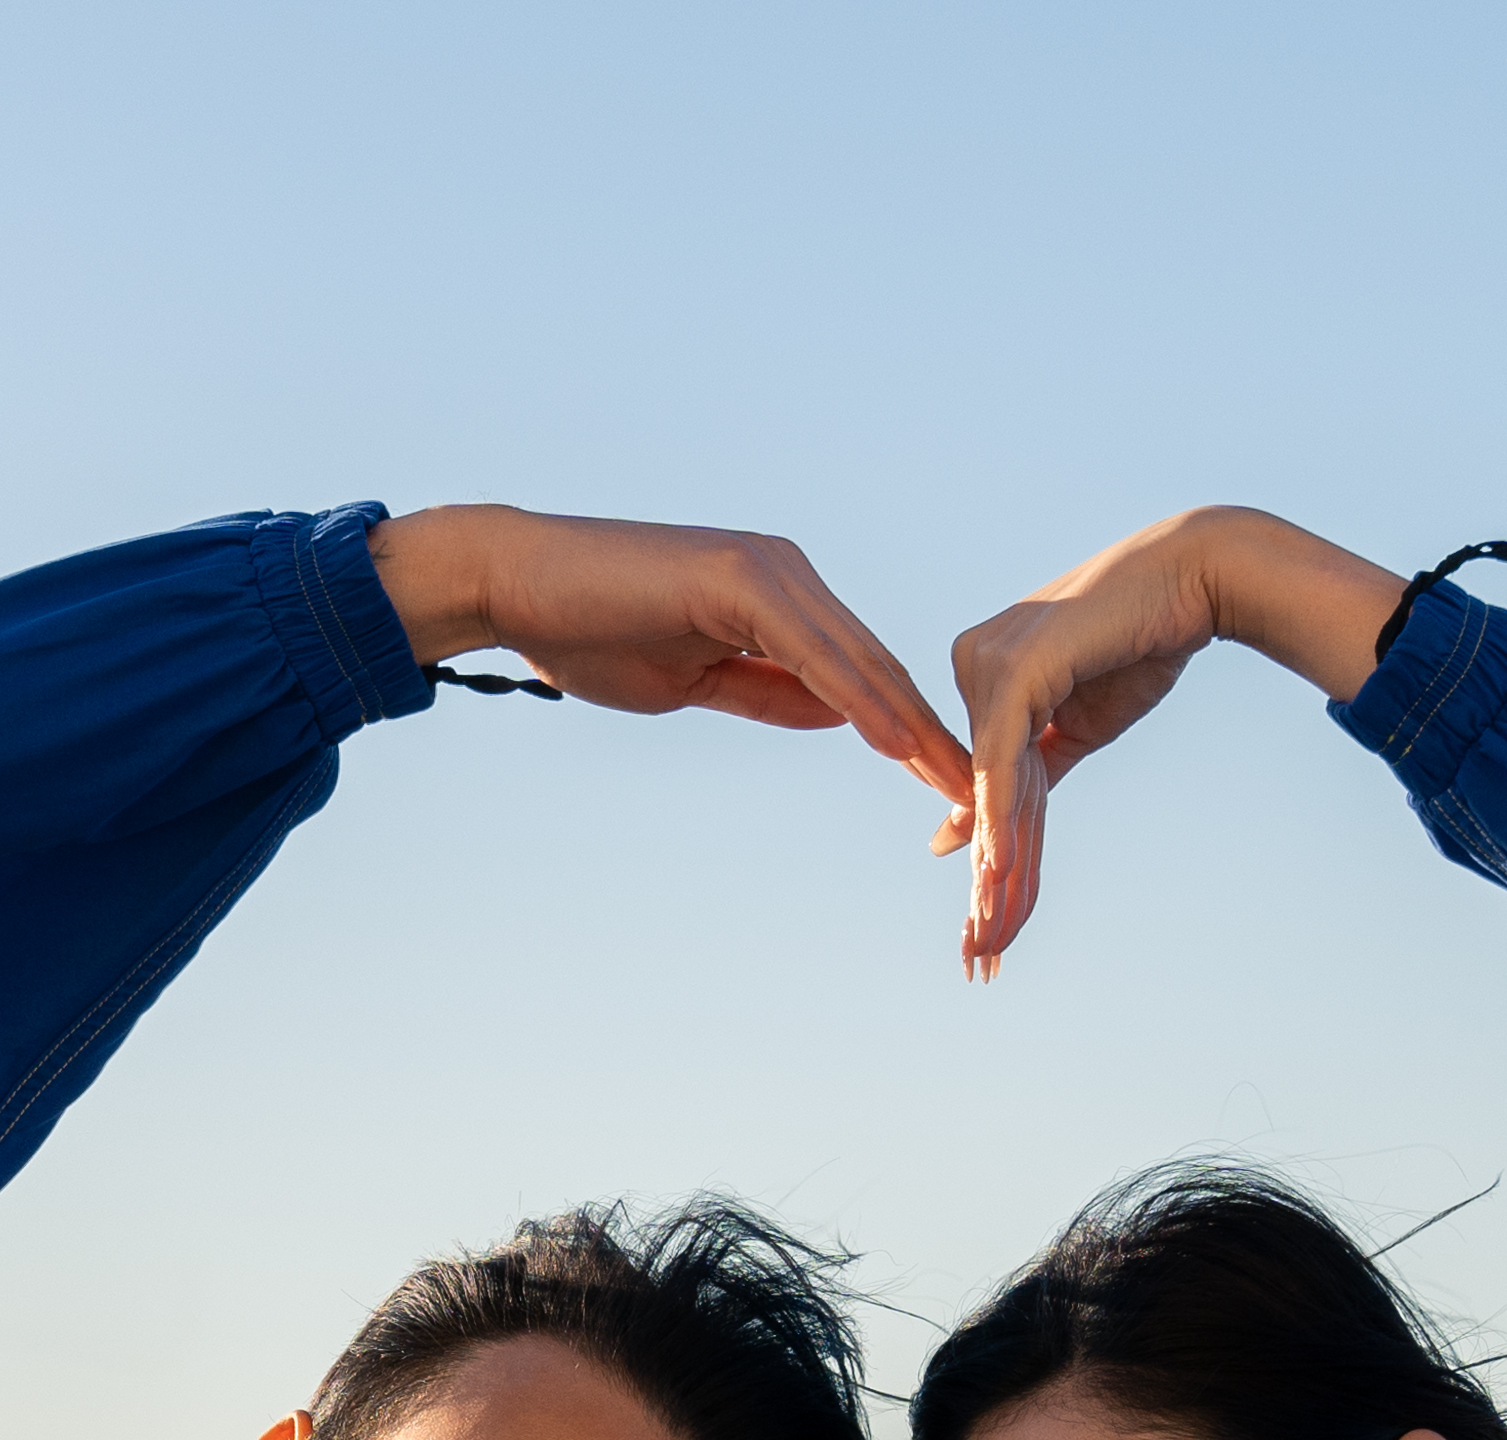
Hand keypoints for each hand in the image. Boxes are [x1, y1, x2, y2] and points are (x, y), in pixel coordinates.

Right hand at [365, 507, 971, 807]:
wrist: (516, 585)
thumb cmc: (590, 628)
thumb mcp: (696, 678)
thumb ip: (767, 692)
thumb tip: (833, 716)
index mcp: (781, 601)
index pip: (862, 678)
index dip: (910, 736)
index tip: (951, 791)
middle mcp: (787, 576)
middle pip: (877, 668)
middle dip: (931, 739)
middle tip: (989, 801)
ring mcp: (768, 571)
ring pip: (857, 661)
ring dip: (911, 729)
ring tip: (961, 785)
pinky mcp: (738, 578)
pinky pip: (810, 650)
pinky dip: (854, 698)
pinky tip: (892, 742)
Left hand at [937, 508, 1410, 976]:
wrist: (1194, 581)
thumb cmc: (1143, 643)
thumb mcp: (1078, 727)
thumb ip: (1028, 777)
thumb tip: (973, 832)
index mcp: (982, 673)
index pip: (987, 783)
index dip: (994, 858)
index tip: (988, 925)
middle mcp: (971, 664)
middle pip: (984, 795)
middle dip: (990, 881)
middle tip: (980, 955)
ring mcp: (985, 665)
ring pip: (989, 790)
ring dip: (996, 870)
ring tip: (990, 936)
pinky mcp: (1011, 671)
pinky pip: (1002, 762)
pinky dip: (999, 818)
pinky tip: (992, 872)